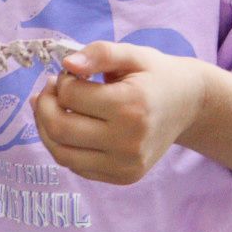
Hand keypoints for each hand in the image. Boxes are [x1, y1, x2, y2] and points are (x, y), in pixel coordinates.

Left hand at [33, 41, 207, 184]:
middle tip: (51, 89)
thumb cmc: (155, 76)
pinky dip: (63, 146)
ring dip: (46, 128)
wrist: (187, 105)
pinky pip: (76, 166)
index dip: (61, 80)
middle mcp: (130, 143)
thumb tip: (68, 64)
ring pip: (62, 154)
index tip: (70, 73)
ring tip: (52, 107)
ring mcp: (127, 166)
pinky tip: (69, 126)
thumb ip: (99, 53)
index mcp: (132, 106)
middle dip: (44, 105)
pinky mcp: (124, 178)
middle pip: (60, 129)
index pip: (70, 95)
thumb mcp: (132, 53)